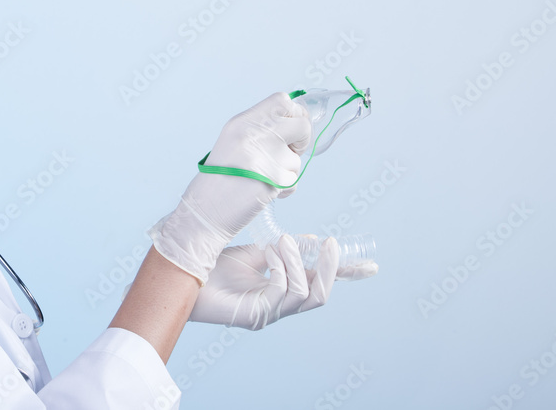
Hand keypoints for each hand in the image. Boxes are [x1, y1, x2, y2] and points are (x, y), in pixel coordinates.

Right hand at [147, 92, 310, 285]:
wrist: (205, 209)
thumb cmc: (220, 178)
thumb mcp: (235, 141)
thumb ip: (261, 129)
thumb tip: (296, 124)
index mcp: (243, 122)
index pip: (282, 100)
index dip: (294, 113)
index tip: (292, 129)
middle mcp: (254, 134)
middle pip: (301, 123)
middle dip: (304, 139)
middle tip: (291, 151)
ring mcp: (266, 156)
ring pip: (298, 158)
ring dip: (288, 170)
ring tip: (262, 178)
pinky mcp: (274, 180)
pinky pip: (294, 180)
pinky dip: (285, 188)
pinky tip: (264, 191)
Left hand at [188, 234, 352, 329]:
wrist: (185, 274)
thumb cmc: (213, 266)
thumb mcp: (253, 252)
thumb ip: (281, 249)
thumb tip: (309, 239)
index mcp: (281, 287)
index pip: (320, 283)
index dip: (345, 275)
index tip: (371, 266)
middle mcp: (279, 304)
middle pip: (320, 295)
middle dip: (329, 269)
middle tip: (329, 244)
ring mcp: (268, 313)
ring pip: (303, 293)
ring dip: (296, 262)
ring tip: (281, 241)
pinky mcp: (255, 316)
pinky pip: (281, 292)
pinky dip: (280, 269)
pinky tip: (268, 255)